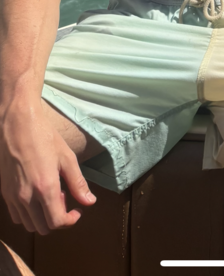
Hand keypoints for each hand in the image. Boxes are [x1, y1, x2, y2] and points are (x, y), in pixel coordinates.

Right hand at [0, 105, 95, 234]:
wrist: (18, 123)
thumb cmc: (44, 136)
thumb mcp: (67, 157)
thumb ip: (78, 183)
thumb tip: (90, 202)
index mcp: (45, 188)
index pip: (57, 222)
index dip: (70, 220)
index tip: (77, 211)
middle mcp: (27, 196)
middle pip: (43, 228)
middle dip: (57, 218)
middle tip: (63, 197)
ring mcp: (13, 196)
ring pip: (28, 224)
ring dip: (42, 218)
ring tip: (49, 195)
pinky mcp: (5, 192)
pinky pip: (16, 215)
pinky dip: (27, 214)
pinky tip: (34, 195)